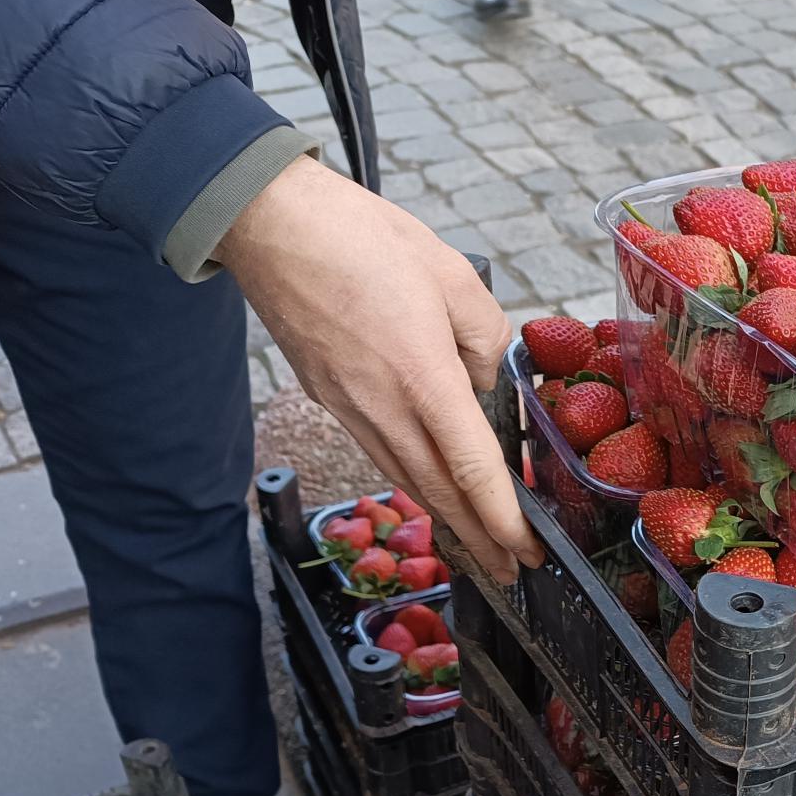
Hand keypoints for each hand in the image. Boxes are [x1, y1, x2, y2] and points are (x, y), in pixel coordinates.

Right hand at [217, 157, 540, 583]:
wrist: (267, 222)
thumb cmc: (359, 236)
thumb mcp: (453, 274)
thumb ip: (486, 335)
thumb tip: (485, 377)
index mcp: (423, 378)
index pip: (473, 469)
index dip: (503, 519)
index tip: (528, 551)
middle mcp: (383, 407)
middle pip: (440, 494)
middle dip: (479, 541)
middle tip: (512, 573)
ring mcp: (348, 408)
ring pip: (406, 478)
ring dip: (445, 518)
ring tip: (477, 546)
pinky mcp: (327, 398)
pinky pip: (379, 452)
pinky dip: (411, 481)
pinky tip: (429, 487)